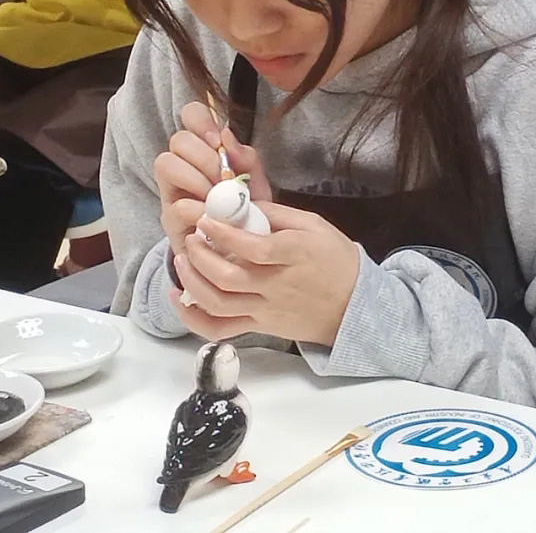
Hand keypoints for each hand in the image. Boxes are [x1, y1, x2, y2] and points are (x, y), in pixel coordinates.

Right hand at [154, 101, 271, 259]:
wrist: (240, 256)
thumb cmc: (247, 214)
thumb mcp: (256, 184)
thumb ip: (248, 160)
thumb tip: (228, 135)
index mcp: (204, 150)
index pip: (192, 115)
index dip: (202, 121)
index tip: (219, 142)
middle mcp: (183, 165)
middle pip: (179, 139)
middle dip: (205, 156)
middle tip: (224, 178)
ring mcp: (172, 191)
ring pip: (166, 163)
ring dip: (197, 178)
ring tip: (217, 198)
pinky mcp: (170, 220)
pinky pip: (177, 204)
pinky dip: (200, 209)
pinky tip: (216, 218)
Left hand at [172, 203, 360, 346]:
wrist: (354, 306)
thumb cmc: (336, 261)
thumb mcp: (315, 226)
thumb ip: (278, 215)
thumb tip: (244, 207)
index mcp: (294, 256)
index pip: (253, 248)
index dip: (223, 234)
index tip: (206, 220)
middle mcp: (277, 286)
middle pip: (228, 277)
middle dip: (200, 256)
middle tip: (192, 238)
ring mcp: (267, 310)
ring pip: (219, 303)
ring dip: (193, 282)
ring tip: (183, 261)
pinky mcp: (260, 327)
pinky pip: (221, 329)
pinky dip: (194, 319)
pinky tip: (180, 300)